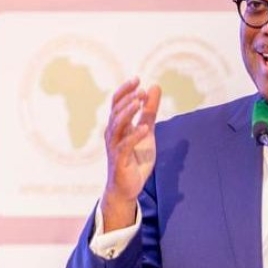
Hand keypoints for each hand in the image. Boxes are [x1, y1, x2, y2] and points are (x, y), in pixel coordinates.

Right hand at [100, 77, 159, 230]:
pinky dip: (134, 135)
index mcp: (118, 125)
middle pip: (116, 112)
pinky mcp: (120, 160)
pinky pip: (125, 145)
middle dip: (128, 100)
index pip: (117, 103)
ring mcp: (115, 147)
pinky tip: (144, 128)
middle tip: (140, 91)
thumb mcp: (147, 131)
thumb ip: (150, 111)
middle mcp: (113, 134)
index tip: (137, 79)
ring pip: (117, 126)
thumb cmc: (135, 158)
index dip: (125, 91)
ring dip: (128, 113)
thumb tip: (154, 87)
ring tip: (139, 103)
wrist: (128, 187)